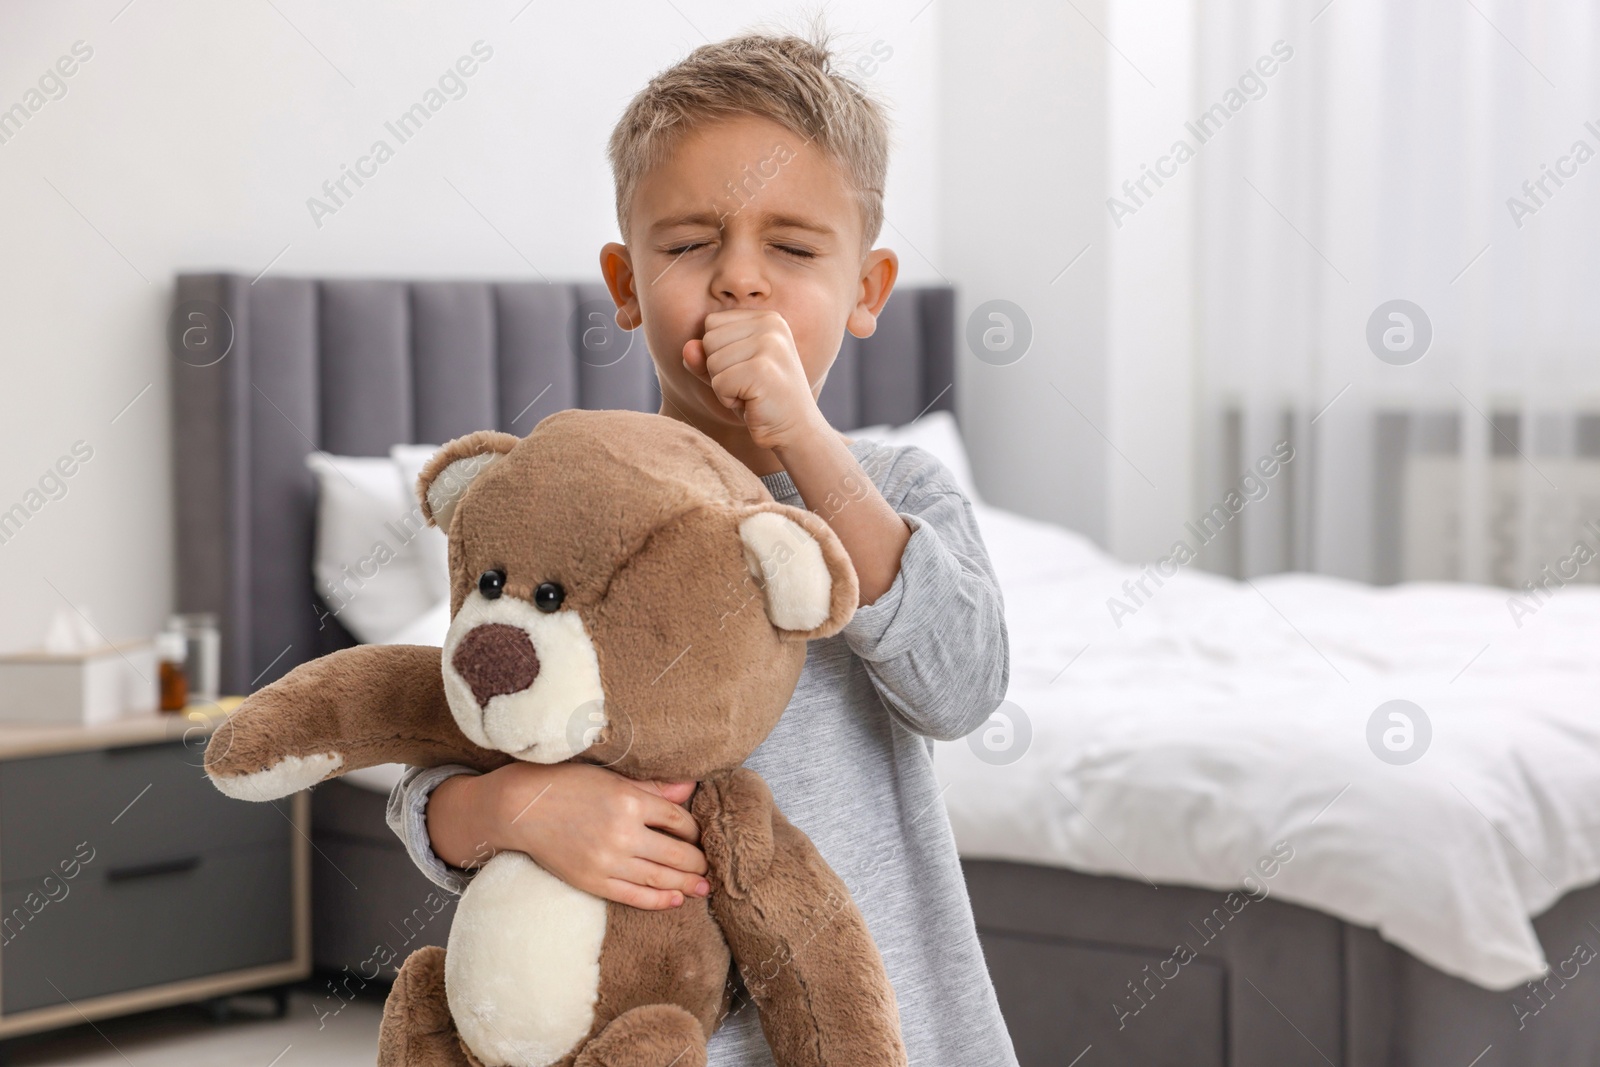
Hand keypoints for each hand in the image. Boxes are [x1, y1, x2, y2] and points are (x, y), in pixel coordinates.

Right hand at [427, 762, 708, 909]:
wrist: (521, 808)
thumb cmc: (567, 785)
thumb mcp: (612, 777)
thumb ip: (652, 787)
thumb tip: (689, 789)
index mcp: (630, 800)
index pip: (679, 820)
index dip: (695, 830)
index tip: (701, 835)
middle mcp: (623, 833)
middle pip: (676, 853)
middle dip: (698, 861)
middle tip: (711, 866)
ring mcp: (607, 861)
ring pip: (660, 878)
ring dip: (687, 884)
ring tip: (704, 887)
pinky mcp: (593, 881)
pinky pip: (634, 896)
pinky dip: (659, 900)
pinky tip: (676, 899)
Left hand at [682, 309, 823, 450]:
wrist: (796, 430)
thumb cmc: (761, 400)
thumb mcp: (729, 372)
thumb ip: (704, 357)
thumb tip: (687, 348)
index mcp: (766, 317)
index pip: (712, 323)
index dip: (718, 353)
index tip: (745, 370)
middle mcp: (771, 324)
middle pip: (709, 340)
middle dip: (719, 370)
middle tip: (748, 385)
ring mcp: (770, 345)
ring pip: (711, 362)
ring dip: (724, 387)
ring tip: (751, 393)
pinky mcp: (763, 369)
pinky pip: (719, 383)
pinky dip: (729, 400)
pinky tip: (753, 403)